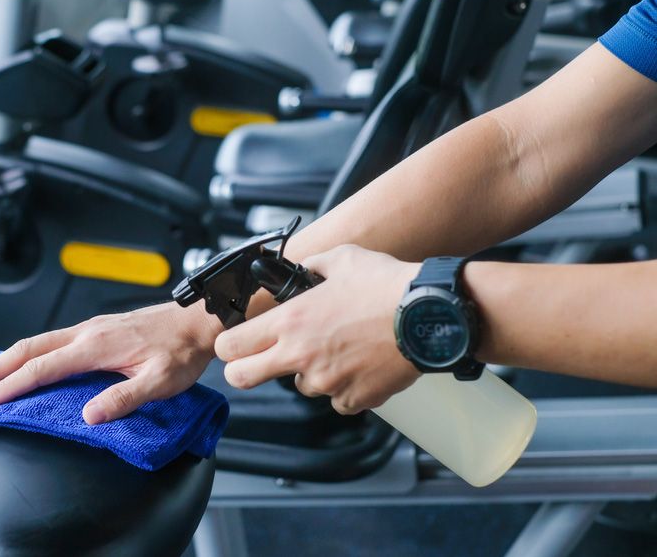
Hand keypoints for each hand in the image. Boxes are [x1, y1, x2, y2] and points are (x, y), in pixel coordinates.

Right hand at [0, 302, 220, 423]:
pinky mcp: (97, 329)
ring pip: (39, 340)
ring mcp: (90, 328)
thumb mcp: (159, 382)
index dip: (12, 384)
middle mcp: (87, 332)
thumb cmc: (180, 351)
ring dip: (9, 357)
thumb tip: (89, 417)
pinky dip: (29, 350)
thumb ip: (124, 399)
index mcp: (96, 346)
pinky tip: (26, 359)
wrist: (196, 321)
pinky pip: (53, 338)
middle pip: (30, 347)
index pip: (43, 367)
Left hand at [214, 245, 420, 413]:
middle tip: (259, 361)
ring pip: (301, 385)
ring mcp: (326, 381)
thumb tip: (303, 268)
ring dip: (311, 371)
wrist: (429, 315)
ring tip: (339, 347)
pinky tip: (360, 362)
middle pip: (242, 378)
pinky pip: (337, 399)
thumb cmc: (386, 285)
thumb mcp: (339, 259)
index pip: (230, 346)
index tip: (234, 344)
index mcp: (290, 322)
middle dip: (244, 370)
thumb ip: (311, 267)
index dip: (228, 346)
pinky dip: (344, 386)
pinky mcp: (354, 398)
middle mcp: (300, 355)